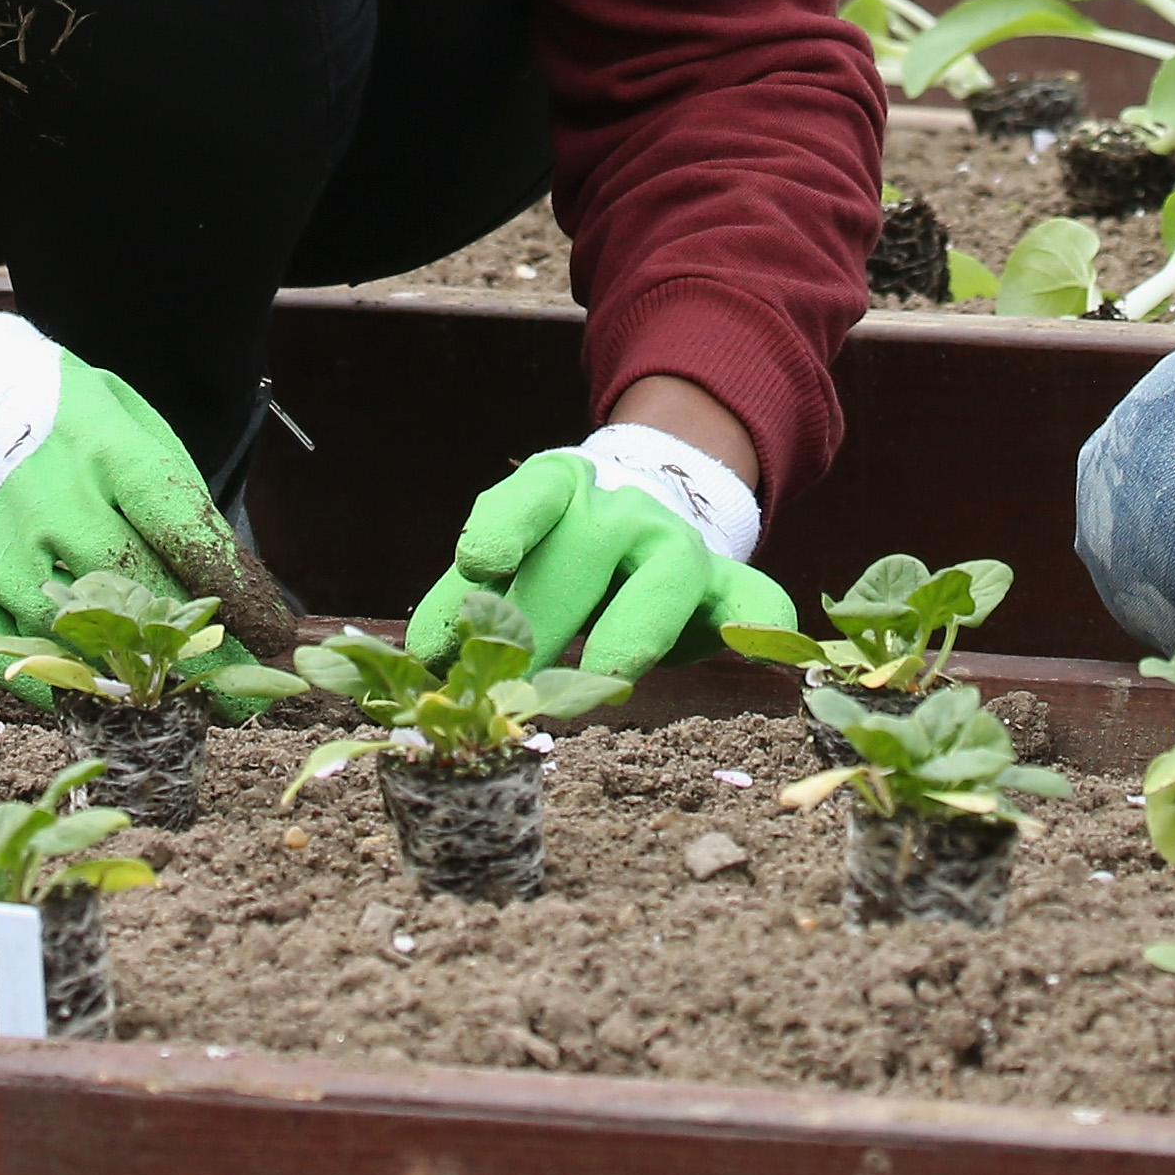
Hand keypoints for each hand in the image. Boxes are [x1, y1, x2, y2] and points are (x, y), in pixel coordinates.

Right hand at [0, 265, 258, 670]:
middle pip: (144, 600)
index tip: (277, 642)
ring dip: (136, 681)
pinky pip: (13, 663)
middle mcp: (49, 499)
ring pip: (82, 642)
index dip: (238, 597)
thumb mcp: (118, 413)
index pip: (190, 534)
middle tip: (240, 694)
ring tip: (177, 703)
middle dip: (201, 654)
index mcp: (105, 446)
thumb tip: (223, 572)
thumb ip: (168, 483)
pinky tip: (94, 694)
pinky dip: (60, 687)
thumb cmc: (43, 411)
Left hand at [407, 428, 796, 677]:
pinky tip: (751, 648)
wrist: (642, 527)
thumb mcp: (509, 567)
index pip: (531, 497)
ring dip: (635, 627)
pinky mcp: (723, 585)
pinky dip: (757, 620)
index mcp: (559, 490)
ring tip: (605, 679)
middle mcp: (620, 509)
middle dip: (542, 620)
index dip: (507, 526)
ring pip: (666, 575)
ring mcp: (676, 545)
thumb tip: (417, 662)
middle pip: (583, 555)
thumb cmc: (557, 558)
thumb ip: (467, 607)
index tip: (481, 562)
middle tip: (506, 684)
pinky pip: (752, 597)